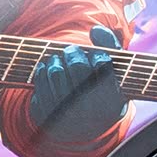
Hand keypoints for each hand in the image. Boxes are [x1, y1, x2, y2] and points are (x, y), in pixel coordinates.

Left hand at [23, 31, 127, 149]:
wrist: (86, 125)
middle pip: (78, 67)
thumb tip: (96, 30)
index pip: (103, 67)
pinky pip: (40, 84)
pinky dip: (42, 70)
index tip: (95, 56)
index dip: (98, 56)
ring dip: (56, 60)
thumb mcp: (116, 73)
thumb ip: (111, 47)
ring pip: (56, 73)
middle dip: (73, 53)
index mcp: (111, 102)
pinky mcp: (48, 115)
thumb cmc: (103, 89)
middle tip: (72, 50)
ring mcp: (67, 114)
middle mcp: (89, 111)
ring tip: (58, 58)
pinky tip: (47, 68)